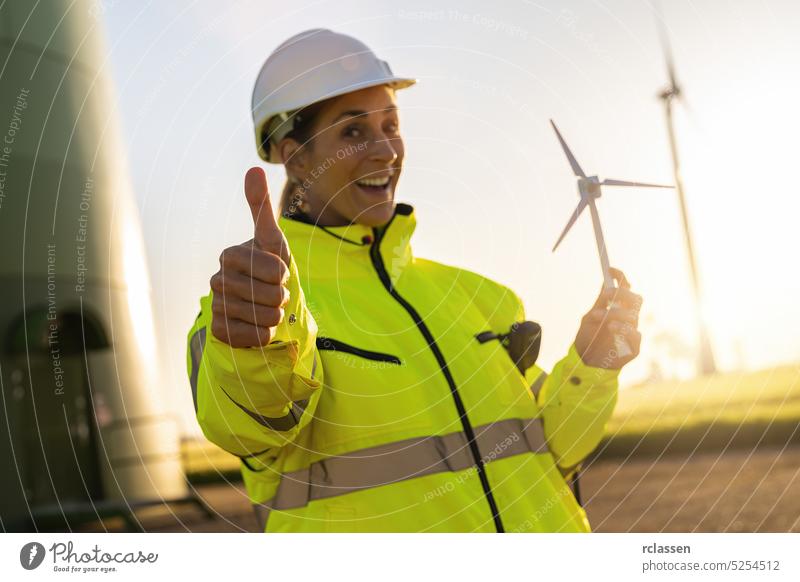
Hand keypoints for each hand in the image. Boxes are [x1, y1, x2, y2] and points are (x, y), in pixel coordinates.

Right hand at [210, 167, 291, 346]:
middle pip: (269, 294)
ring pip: (263, 317)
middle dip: (282, 296)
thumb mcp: (272, 239)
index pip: (272, 268)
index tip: (279, 272)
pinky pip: (252, 336)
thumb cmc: (269, 269)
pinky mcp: (218, 331)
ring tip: (269, 309)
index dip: (283, 272)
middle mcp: (217, 280)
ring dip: (275, 316)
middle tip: (276, 294)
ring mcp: (216, 306)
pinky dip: (264, 334)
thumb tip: (254, 167)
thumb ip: (261, 206)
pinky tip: (259, 326)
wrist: (261, 307)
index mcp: (230, 255)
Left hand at [574, 267, 641, 369]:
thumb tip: (606, 283)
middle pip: (635, 299)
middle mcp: (628, 318)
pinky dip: (622, 328)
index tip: (610, 269)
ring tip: (597, 317)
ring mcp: (632, 331)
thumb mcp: (590, 318)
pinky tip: (611, 328)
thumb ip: (599, 303)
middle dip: (621, 294)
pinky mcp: (634, 346)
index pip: (626, 289)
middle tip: (605, 295)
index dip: (621, 278)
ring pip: (632, 315)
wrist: (587, 362)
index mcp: (619, 308)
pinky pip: (635, 333)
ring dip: (613, 313)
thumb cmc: (589, 338)